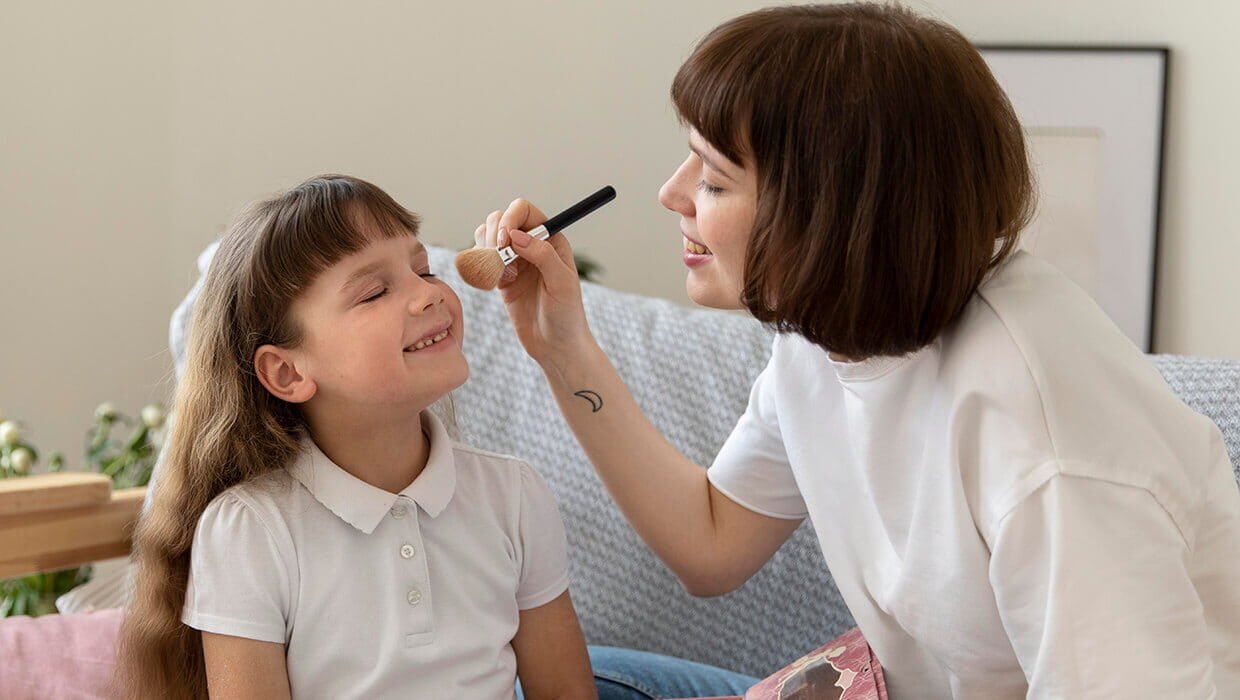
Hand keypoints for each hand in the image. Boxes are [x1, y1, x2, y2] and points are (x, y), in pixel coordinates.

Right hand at [473, 199, 595, 369]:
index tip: (505, 240)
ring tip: (501, 273)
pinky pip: (482, 259)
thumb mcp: (562, 283)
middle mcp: (532, 245)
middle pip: (501, 219)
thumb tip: (516, 236)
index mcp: (551, 240)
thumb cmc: (567, 316)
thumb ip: (543, 255)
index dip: (510, 218)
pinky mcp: (501, 277)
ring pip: (488, 236)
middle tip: (500, 260)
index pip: (524, 210)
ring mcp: (515, 260)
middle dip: (494, 236)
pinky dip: (480, 267)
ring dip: (485, 250)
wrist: (555, 346)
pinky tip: (494, 284)